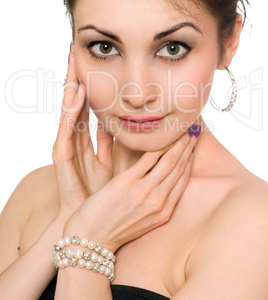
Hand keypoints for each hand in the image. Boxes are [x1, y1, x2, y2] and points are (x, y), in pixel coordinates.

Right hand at [52, 49, 113, 220]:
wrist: (86, 219)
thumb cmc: (96, 191)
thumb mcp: (106, 161)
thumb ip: (107, 142)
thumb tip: (112, 124)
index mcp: (83, 138)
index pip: (84, 104)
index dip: (86, 84)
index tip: (90, 63)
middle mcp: (72, 136)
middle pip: (73, 100)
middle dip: (74, 76)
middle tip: (75, 50)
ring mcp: (65, 143)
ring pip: (67, 107)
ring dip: (70, 84)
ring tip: (73, 60)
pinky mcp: (61, 153)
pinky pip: (67, 125)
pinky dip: (72, 107)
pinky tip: (77, 90)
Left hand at [64, 128, 198, 252]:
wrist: (91, 239)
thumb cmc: (113, 229)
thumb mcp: (143, 222)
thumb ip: (155, 203)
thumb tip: (160, 181)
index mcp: (164, 212)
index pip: (183, 181)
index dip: (190, 162)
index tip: (193, 148)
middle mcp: (158, 201)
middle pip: (179, 168)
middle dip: (188, 149)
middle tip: (192, 133)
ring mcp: (144, 191)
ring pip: (169, 161)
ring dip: (177, 144)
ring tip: (182, 131)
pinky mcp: (127, 182)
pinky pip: (149, 158)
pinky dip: (157, 146)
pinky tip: (161, 136)